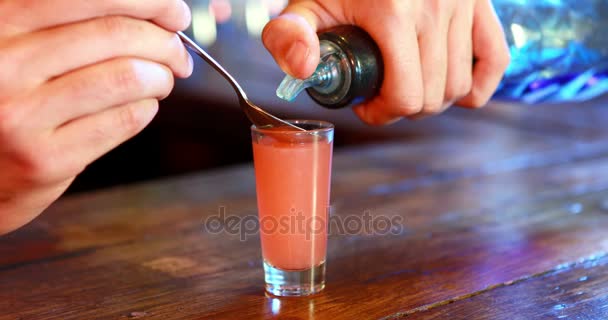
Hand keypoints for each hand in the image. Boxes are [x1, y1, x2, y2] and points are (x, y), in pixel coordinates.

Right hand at [0, 0, 192, 234]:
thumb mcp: (22, 44)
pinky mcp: (46, 158)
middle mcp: (4, 63)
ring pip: (128, 77)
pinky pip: (124, 120)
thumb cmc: (9, 97)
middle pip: (116, 34)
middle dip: (165, 42)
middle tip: (178, 54)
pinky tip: (141, 106)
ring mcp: (22, 114)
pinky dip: (147, 108)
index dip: (149, 1)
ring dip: (161, 77)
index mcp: (0, 22)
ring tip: (160, 81)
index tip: (175, 12)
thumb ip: (73, 22)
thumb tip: (153, 10)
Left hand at [262, 0, 509, 123]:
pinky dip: (478, 85)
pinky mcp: (479, 2)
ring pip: (460, 85)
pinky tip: (455, 92)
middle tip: (380, 98)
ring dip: (432, 100)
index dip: (382, 114)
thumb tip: (303, 69)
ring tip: (406, 88)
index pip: (404, 96)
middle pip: (433, 97)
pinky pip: (495, 58)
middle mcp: (436, 9)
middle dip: (403, 109)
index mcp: (393, 14)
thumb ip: (288, 34)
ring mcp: (462, 5)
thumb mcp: (305, 2)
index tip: (364, 106)